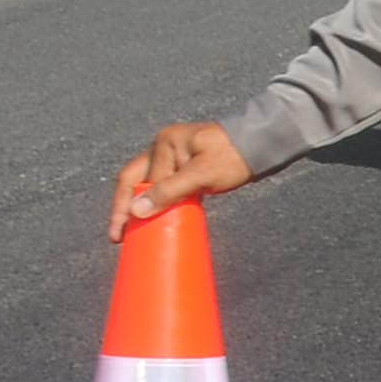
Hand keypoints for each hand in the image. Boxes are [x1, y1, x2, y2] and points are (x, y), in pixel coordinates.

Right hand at [108, 121, 248, 240]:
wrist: (262, 146)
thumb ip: (169, 191)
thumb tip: (136, 211)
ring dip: (140, 207)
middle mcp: (164, 147)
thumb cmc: (234, 157)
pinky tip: (155, 218)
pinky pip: (165, 187)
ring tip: (132, 232)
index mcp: (164, 144)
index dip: (124, 207)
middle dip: (125, 209)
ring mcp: (175, 157)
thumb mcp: (202, 175)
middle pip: (135, 181)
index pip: (135, 179)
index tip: (117, 234)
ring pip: (149, 185)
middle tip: (119, 237)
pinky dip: (159, 203)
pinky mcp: (187, 168)